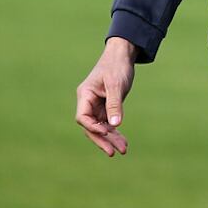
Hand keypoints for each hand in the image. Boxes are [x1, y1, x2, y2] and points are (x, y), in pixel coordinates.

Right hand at [74, 37, 136, 156]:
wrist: (122, 55)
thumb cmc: (117, 66)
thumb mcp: (116, 85)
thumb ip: (115, 104)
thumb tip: (115, 125)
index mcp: (85, 94)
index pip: (83, 117)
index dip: (92, 128)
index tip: (106, 133)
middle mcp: (88, 102)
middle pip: (91, 126)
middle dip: (102, 139)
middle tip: (114, 153)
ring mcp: (97, 105)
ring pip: (100, 127)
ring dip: (111, 138)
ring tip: (123, 149)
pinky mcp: (106, 106)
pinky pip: (107, 123)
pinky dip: (115, 132)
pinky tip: (123, 141)